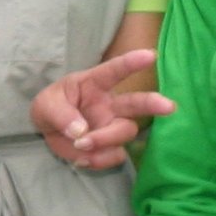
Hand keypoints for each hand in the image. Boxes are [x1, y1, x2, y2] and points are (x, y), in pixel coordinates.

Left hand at [32, 49, 175, 170]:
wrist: (47, 131)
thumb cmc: (51, 107)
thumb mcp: (46, 105)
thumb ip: (61, 115)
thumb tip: (80, 131)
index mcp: (95, 83)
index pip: (114, 70)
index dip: (132, 62)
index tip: (151, 55)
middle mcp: (110, 104)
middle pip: (136, 103)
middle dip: (153, 103)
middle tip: (169, 107)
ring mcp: (112, 125)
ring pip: (125, 132)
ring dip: (106, 140)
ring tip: (81, 144)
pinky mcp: (110, 147)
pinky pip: (115, 155)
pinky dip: (99, 160)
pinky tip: (81, 159)